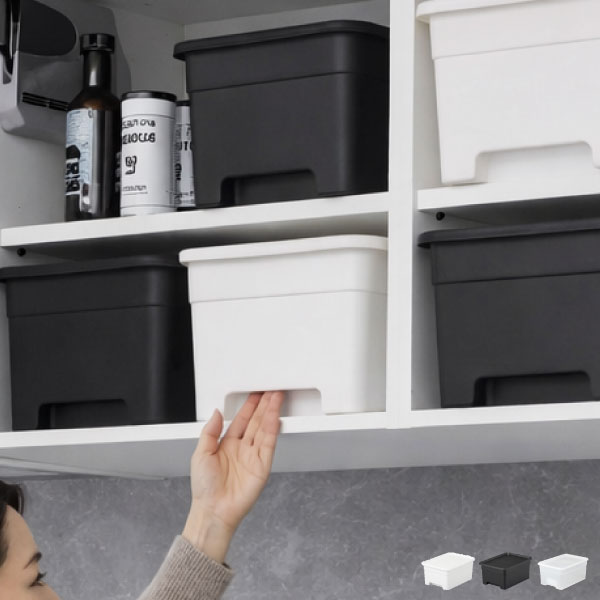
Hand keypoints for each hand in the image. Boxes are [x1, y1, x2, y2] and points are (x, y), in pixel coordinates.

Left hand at [182, 391, 283, 562]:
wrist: (213, 511)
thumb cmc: (204, 488)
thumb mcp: (200, 453)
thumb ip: (210, 431)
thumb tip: (217, 413)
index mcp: (227, 444)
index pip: (242, 420)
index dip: (249, 406)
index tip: (256, 393)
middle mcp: (242, 449)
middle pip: (256, 421)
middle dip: (264, 405)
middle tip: (271, 390)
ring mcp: (254, 456)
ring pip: (264, 428)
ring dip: (270, 412)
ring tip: (276, 397)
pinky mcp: (262, 466)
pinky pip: (269, 443)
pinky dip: (273, 429)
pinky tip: (275, 416)